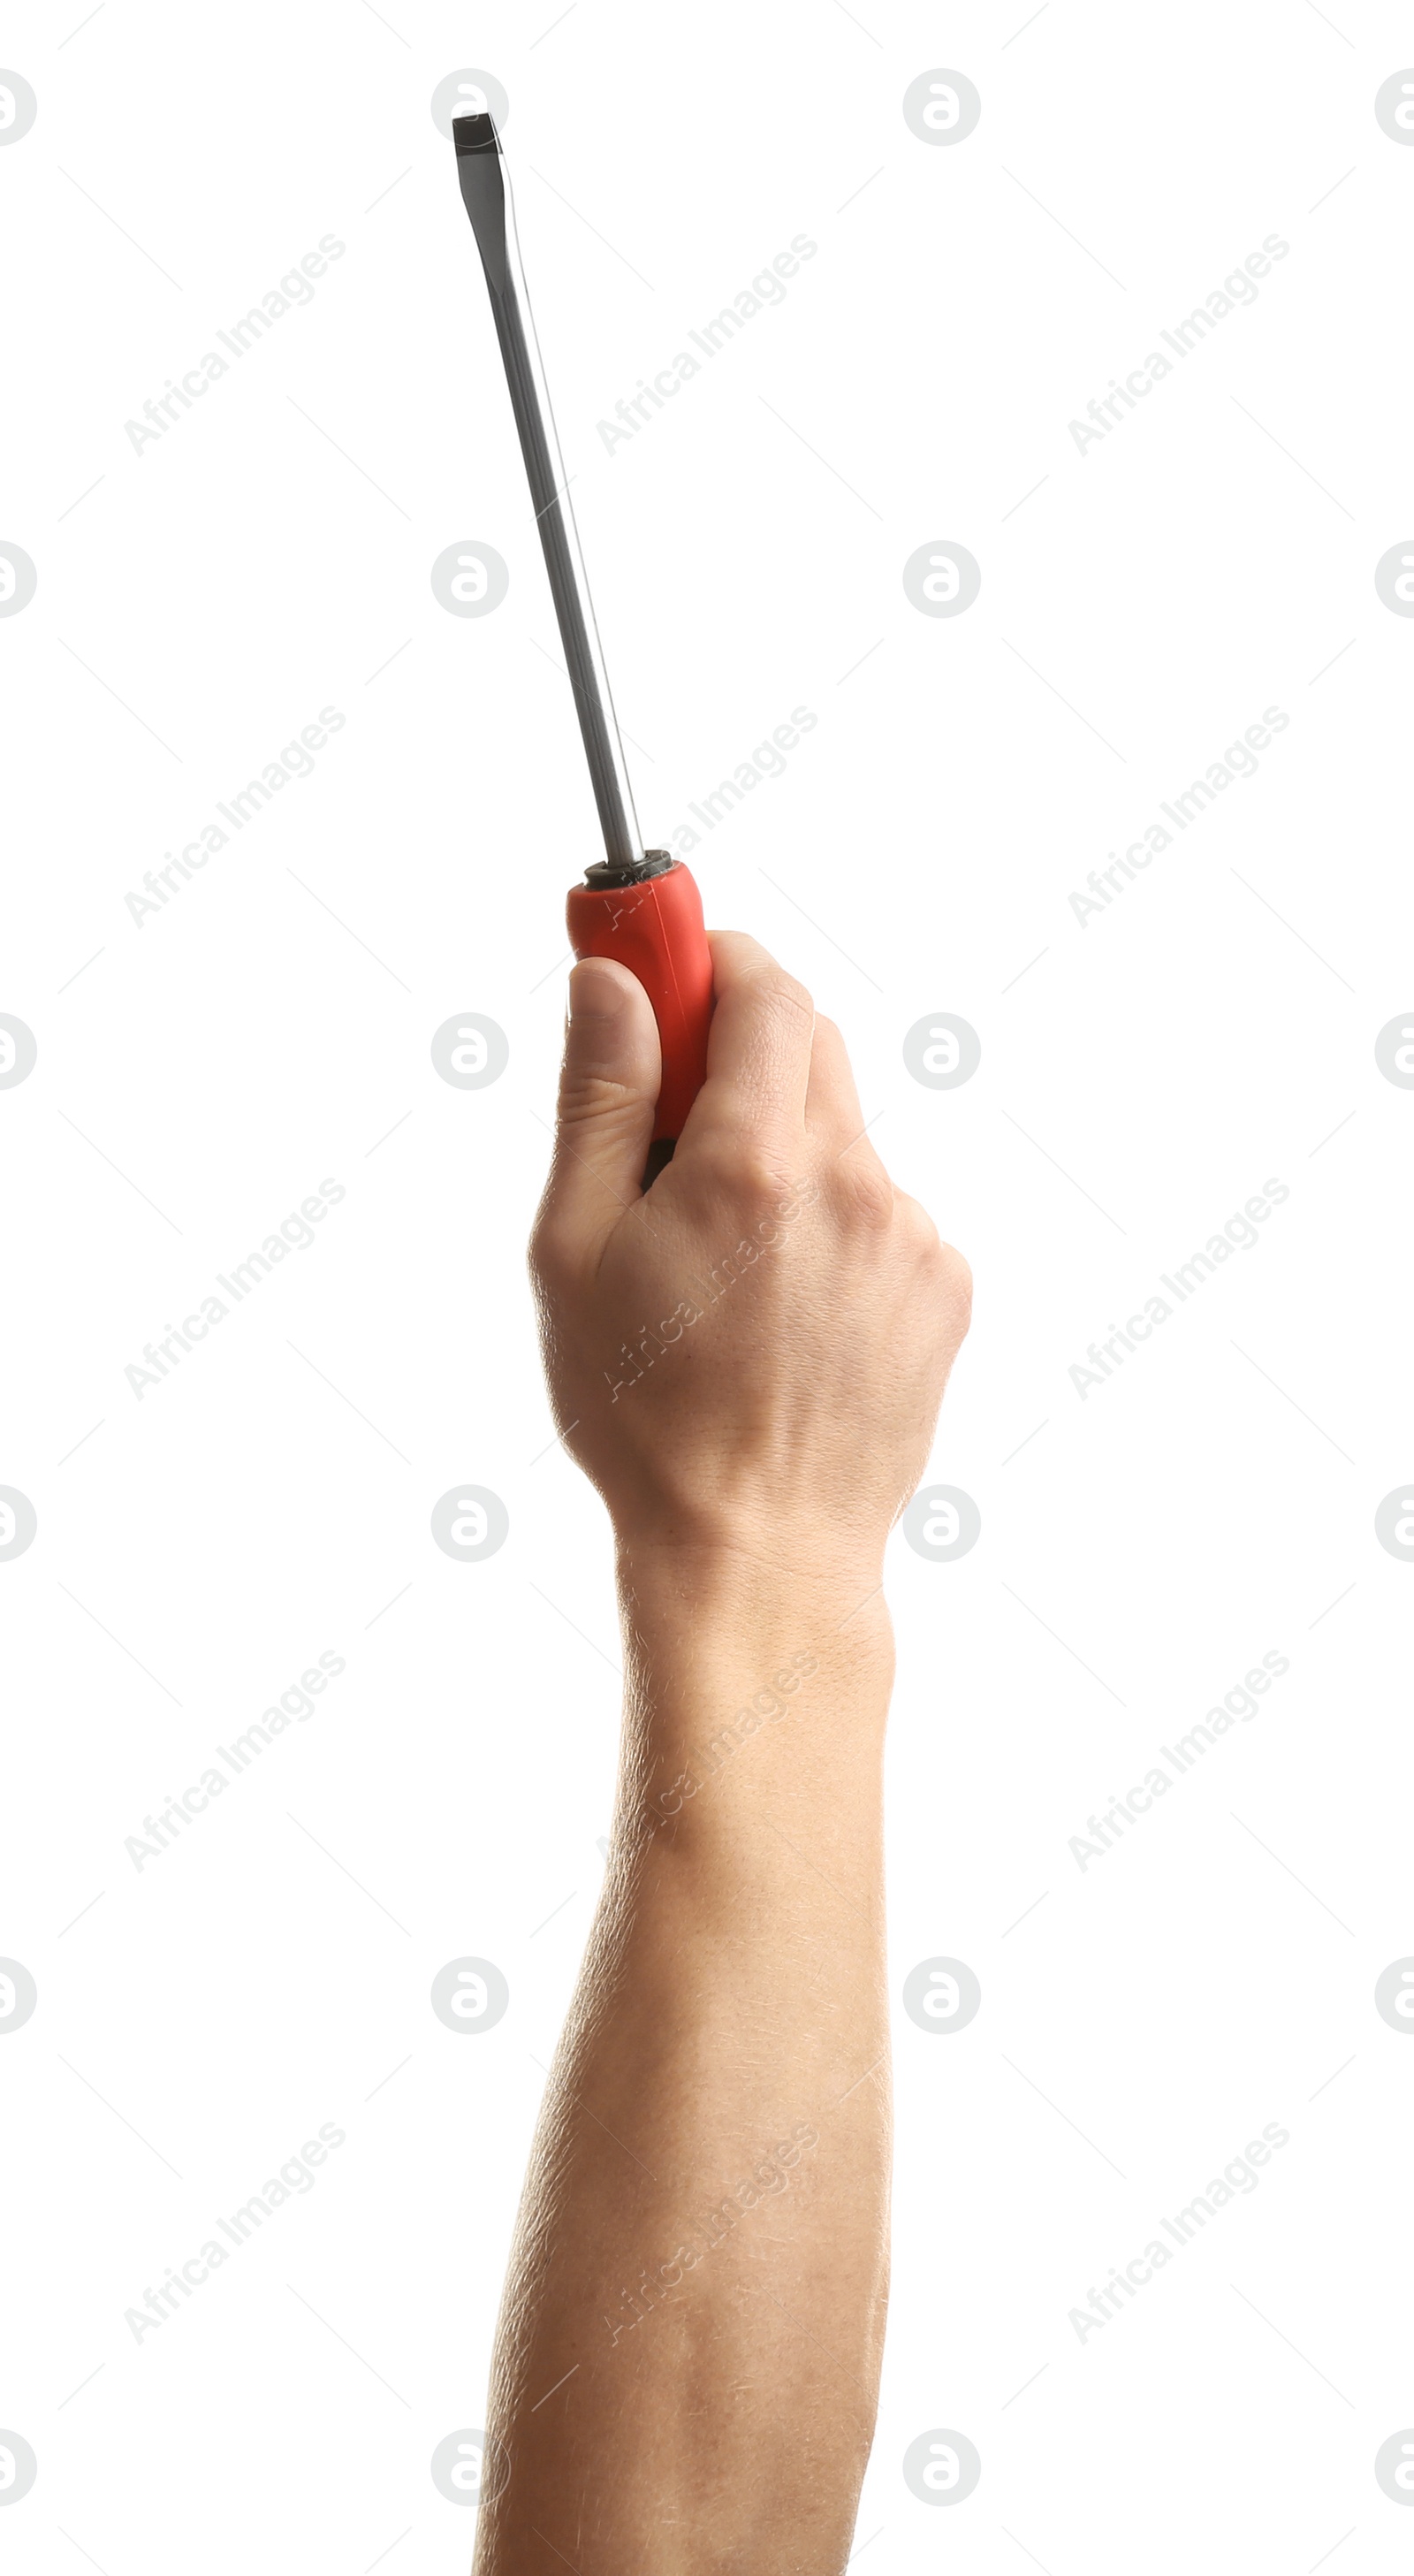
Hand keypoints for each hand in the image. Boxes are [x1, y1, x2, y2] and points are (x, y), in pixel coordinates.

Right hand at [529, 932, 970, 1583]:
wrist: (758, 1556)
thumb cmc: (644, 1418)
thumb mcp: (575, 1252)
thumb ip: (599, 1098)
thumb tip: (610, 982)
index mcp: (754, 1166)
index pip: (762, 988)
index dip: (708, 959)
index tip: (663, 966)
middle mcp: (854, 1185)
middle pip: (808, 1045)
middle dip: (735, 1054)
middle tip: (667, 1126)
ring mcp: (912, 1238)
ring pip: (841, 1134)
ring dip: (781, 1154)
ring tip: (723, 1268)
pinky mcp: (945, 1287)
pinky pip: (879, 1210)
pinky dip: (829, 1225)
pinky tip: (780, 1311)